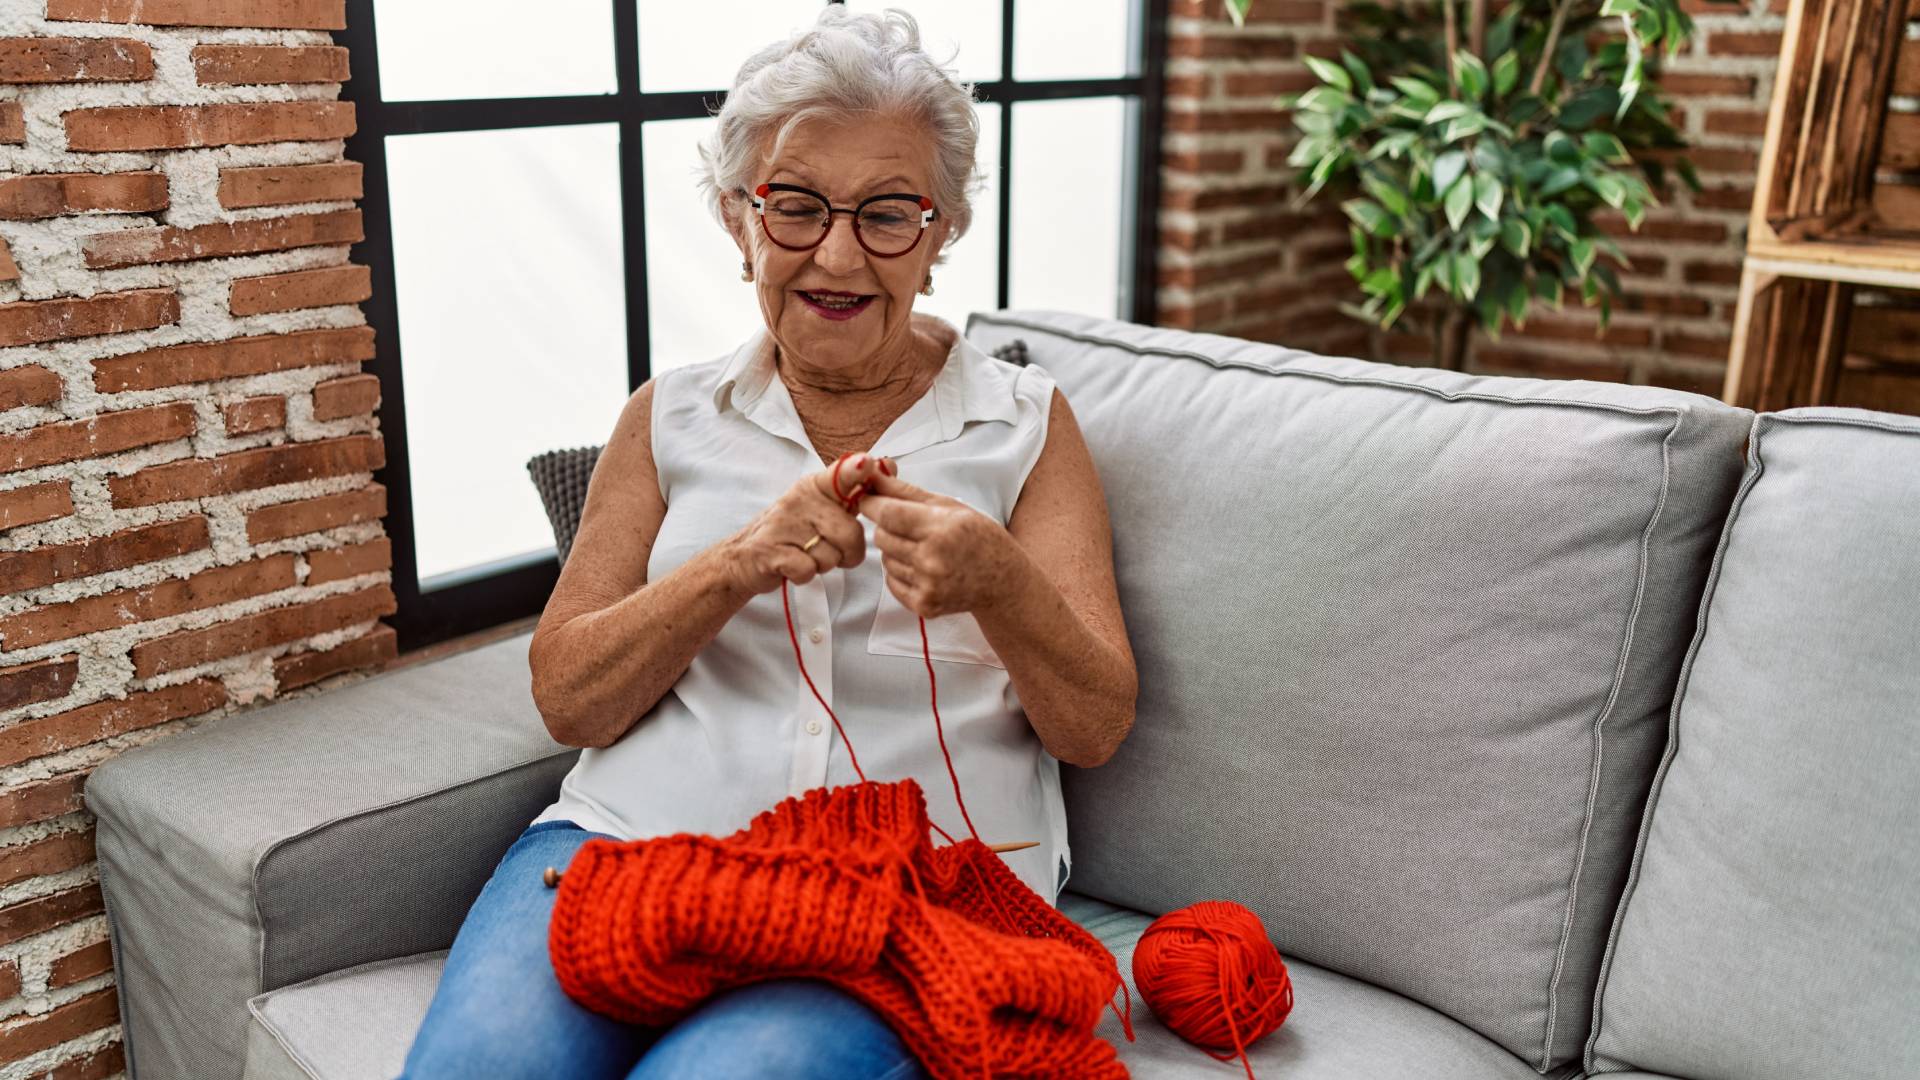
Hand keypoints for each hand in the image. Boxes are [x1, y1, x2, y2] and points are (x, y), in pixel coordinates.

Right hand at [723, 452, 894, 595]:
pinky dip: (805, 575)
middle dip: (848, 553)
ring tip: (807, 555)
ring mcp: (783, 524)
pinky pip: (808, 570)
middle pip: (850, 533)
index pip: (842, 473)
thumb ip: (855, 490)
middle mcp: (800, 500)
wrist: (744, 558)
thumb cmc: (793, 532)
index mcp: (816, 486)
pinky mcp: (771, 551)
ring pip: (831, 556)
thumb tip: (888, 463)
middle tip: (828, 549)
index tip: (868, 464)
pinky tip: (793, 566)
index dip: (858, 470)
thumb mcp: (823, 505)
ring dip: (824, 565)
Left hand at [857, 470, 1016, 617]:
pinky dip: (900, 572)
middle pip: (881, 536)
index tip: (868, 499)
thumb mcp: (950, 505)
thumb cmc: (979, 538)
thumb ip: (906, 491)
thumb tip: (873, 472)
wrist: (1002, 582)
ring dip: (895, 550)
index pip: (887, 513)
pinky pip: (891, 581)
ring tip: (922, 548)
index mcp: (941, 528)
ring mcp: (928, 585)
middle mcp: (932, 559)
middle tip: (909, 526)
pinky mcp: (924, 605)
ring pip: (885, 559)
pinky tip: (923, 567)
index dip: (872, 504)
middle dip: (887, 527)